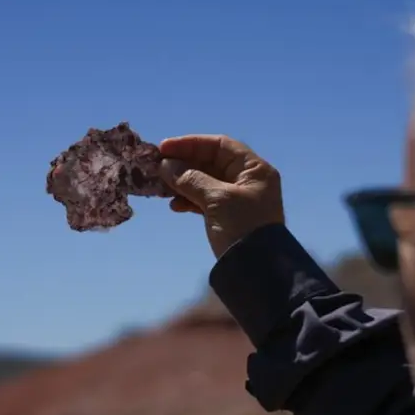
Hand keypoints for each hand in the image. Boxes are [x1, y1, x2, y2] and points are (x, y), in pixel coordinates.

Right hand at [159, 135, 285, 257]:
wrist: (257, 271)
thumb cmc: (243, 227)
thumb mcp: (217, 199)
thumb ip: (191, 179)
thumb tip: (166, 165)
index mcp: (254, 169)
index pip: (220, 145)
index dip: (191, 144)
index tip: (164, 148)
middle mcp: (248, 180)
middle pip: (210, 162)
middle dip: (183, 164)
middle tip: (157, 168)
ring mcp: (238, 199)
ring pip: (205, 182)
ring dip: (182, 183)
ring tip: (161, 188)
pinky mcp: (228, 217)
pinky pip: (205, 201)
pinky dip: (189, 201)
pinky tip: (175, 206)